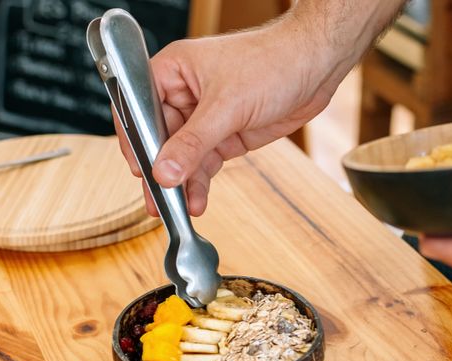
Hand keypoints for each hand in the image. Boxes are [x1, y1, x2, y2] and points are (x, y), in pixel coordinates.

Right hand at [121, 27, 336, 215]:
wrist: (315, 66)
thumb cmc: (272, 62)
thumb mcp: (226, 106)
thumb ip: (192, 143)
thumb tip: (164, 172)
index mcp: (172, 71)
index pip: (138, 108)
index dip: (135, 140)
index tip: (140, 169)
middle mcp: (183, 94)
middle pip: (158, 138)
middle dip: (160, 170)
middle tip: (156, 200)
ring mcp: (204, 116)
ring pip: (182, 156)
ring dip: (181, 183)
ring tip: (178, 208)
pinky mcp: (224, 134)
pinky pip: (204, 163)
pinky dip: (200, 183)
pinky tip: (196, 201)